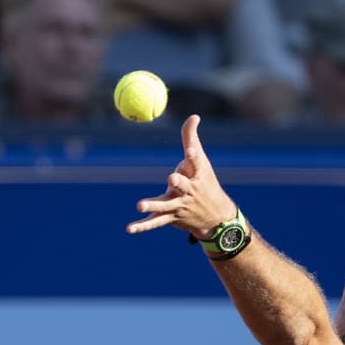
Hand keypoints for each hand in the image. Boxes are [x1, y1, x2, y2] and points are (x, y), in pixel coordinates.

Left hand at [127, 115, 236, 239]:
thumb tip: (194, 115)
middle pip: (182, 185)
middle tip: (171, 178)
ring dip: (153, 206)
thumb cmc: (205, 182)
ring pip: (164, 206)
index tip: (191, 150)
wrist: (215, 217)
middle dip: (178, 182)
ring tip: (140, 205)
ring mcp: (179, 205)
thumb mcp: (201, 161)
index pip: (196, 162)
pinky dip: (142, 226)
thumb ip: (191, 138)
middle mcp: (189, 190)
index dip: (193, 156)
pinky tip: (129, 229)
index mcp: (197, 174)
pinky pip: (155, 222)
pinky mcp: (171, 218)